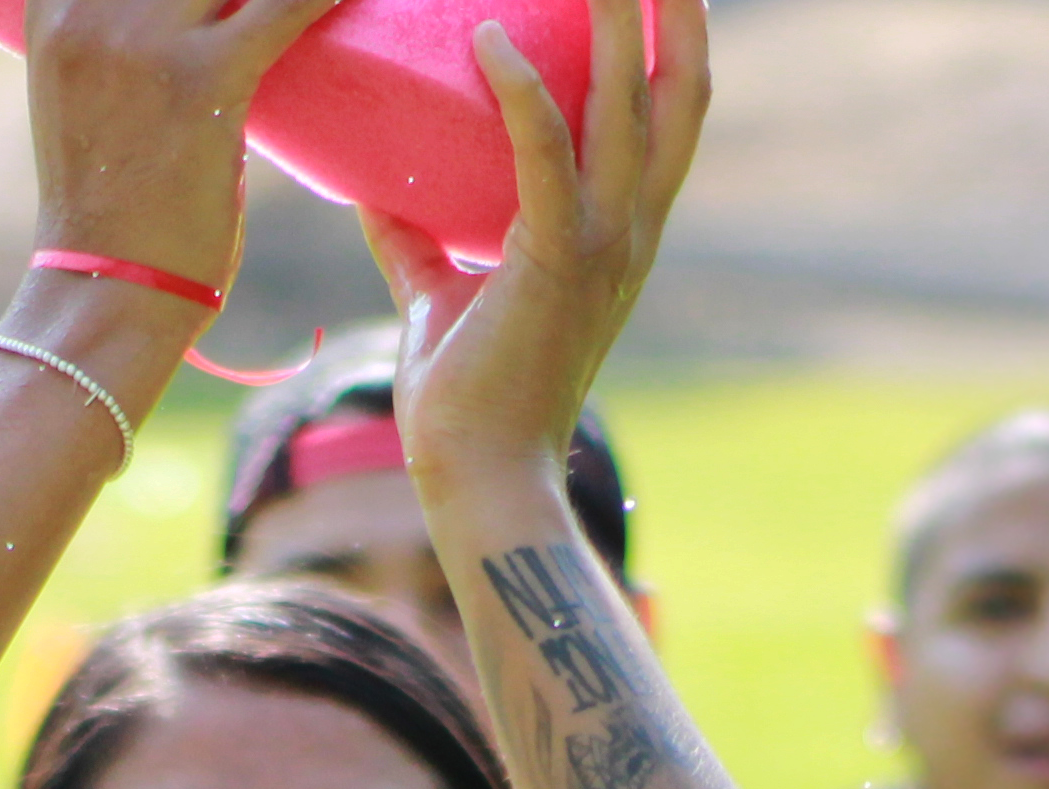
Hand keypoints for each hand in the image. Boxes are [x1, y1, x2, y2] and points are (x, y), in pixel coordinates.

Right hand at [23, 0, 353, 294]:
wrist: (105, 287)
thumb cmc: (110, 199)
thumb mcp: (84, 86)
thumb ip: (112, 26)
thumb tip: (179, 9)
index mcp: (58, 3)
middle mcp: (91, 7)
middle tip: (261, 0)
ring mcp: (142, 40)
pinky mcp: (201, 83)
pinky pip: (283, 5)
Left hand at [363, 0, 705, 499]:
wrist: (479, 480)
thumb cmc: (466, 400)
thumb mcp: (441, 296)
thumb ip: (414, 236)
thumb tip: (370, 182)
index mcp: (621, 232)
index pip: (672, 113)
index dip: (674, 37)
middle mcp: (630, 229)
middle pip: (678, 87)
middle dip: (672, 6)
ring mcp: (602, 244)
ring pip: (629, 100)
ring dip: (614, 15)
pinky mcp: (554, 261)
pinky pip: (545, 151)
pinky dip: (522, 87)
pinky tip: (488, 40)